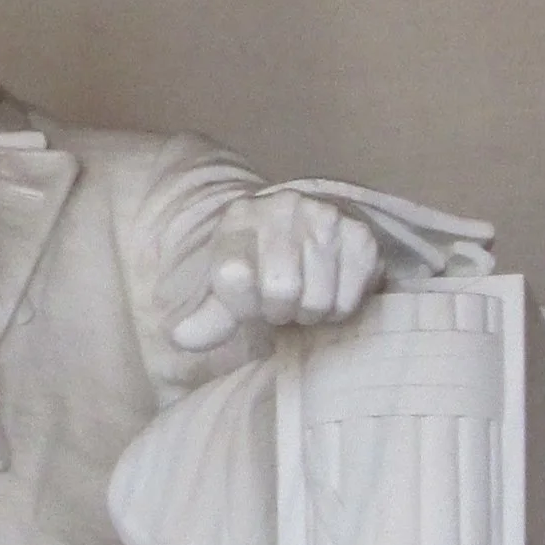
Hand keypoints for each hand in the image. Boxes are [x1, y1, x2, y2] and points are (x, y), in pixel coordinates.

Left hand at [170, 190, 381, 350]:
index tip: (246, 301)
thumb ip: (206, 319)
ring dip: (309, 312)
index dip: (241, 305)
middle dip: (278, 310)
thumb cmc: (259, 269)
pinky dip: (337, 309)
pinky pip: (347, 301)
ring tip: (305, 295)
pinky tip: (329, 289)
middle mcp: (284, 206)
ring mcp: (327, 216)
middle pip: (281, 292)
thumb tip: (182, 338)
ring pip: (317, 301)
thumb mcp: (225, 290)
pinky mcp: (361, 236)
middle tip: (280, 302)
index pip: (233, 275)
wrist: (305, 235)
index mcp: (240, 216)